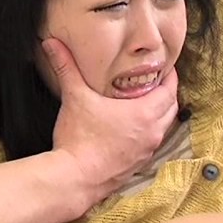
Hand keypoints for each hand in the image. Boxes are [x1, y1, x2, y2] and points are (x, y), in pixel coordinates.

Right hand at [42, 38, 178, 202]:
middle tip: (155, 81)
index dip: (170, 76)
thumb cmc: (78, 139)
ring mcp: (146, 151)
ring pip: (163, 127)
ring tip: (146, 101)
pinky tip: (134, 127)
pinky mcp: (137, 164)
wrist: (74, 179)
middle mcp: (152, 133)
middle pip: (171, 108)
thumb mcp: (74, 97)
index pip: (170, 90)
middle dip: (167, 93)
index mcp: (144, 113)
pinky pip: (152, 143)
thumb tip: (52, 43)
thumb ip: (66, 67)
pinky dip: (150, 132)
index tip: (164, 66)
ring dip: (160, 114)